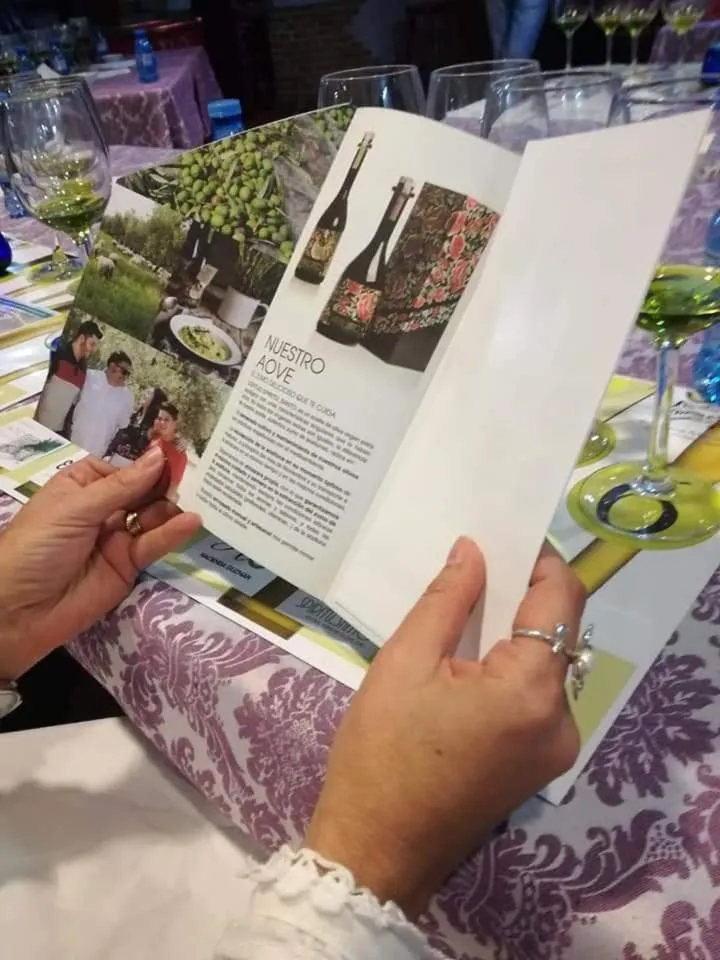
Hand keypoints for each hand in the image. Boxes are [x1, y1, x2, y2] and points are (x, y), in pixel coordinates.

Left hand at [0, 446, 199, 677]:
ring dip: (173, 506)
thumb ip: (122, 486)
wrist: (18, 611)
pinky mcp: (129, 565)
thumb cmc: (37, 546)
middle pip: (141, 491)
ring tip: (200, 495)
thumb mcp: (75, 509)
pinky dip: (173, 533)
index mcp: (80, 486)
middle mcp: (101, 509)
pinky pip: (153, 545)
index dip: (148, 462)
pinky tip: (191, 521)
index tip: (179, 452)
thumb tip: (159, 456)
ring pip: (152, 517)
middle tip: (199, 472)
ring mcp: (116, 537)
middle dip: (166, 482)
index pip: (123, 468)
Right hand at [306, 538, 583, 916]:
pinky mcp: (539, 764)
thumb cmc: (380, 753)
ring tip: (463, 612)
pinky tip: (467, 661)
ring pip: (548, 663)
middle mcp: (561, 719)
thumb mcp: (403, 663)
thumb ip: (446, 599)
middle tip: (473, 568)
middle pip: (559, 631)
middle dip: (521, 594)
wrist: (375, 851)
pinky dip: (510, 668)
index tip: (501, 537)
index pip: (561, 598)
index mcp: (531, 692)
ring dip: (514, 633)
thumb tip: (472, 550)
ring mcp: (555, 747)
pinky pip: (536, 696)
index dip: (537, 559)